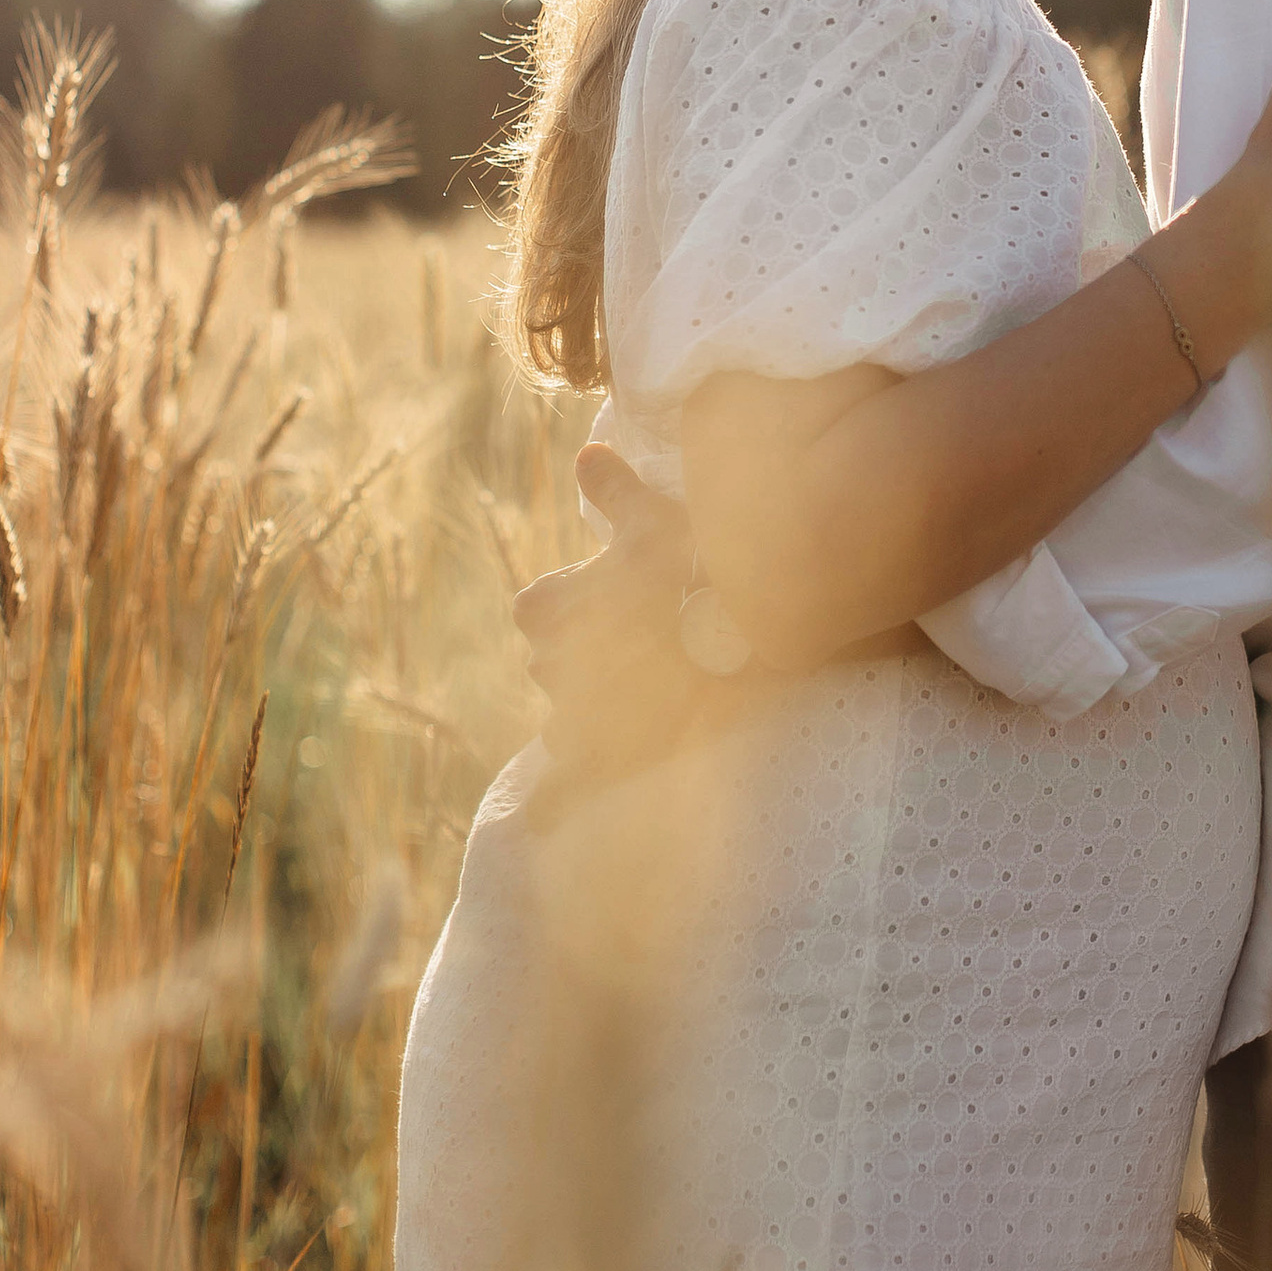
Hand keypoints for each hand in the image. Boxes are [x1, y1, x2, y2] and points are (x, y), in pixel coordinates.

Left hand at [515, 450, 703, 779]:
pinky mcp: (597, 761)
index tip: (621, 603)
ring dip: (593, 713)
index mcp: (546, 607)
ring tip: (645, 704)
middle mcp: (546, 664)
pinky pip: (563, 788)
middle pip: (554, 663)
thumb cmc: (692, 574)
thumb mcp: (656, 523)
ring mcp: (571, 716)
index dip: (578, 604)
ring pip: (566, 717)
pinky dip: (557, 800)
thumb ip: (617, 491)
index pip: (537, 607)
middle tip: (648, 649)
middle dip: (590, 659)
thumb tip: (588, 453)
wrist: (734, 643)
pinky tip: (547, 818)